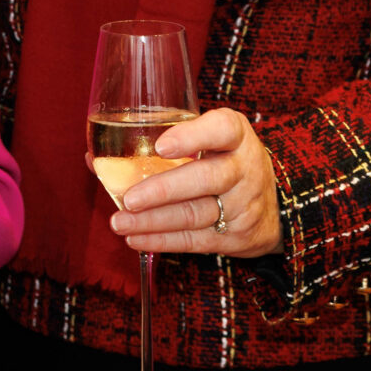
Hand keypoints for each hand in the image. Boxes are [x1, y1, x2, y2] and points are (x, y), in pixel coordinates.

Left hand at [112, 107, 281, 258]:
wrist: (276, 204)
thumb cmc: (223, 160)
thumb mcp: (208, 139)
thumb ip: (160, 141)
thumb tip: (93, 158)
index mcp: (236, 135)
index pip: (222, 129)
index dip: (192, 136)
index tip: (162, 145)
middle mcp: (244, 168)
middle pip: (206, 179)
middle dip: (163, 190)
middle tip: (128, 199)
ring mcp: (244, 205)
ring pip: (196, 213)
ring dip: (154, 221)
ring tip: (119, 223)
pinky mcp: (237, 237)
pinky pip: (196, 240)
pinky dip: (163, 241)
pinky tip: (136, 239)